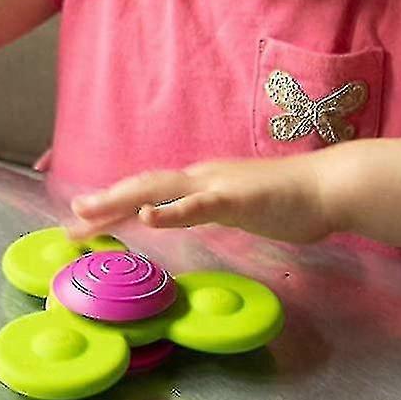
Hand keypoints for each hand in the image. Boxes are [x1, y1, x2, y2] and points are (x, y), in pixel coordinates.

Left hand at [65, 156, 334, 245]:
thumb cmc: (290, 201)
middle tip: (71, 220)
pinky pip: (199, 205)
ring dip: (121, 200)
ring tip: (89, 212)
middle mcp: (202, 178)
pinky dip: (170, 211)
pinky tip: (147, 218)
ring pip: (160, 189)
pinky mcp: (238, 198)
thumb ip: (210, 210)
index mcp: (201, 183)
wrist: (329, 187)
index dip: (115, 205)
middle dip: (105, 202)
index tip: (84, 221)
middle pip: (144, 187)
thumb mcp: (238, 208)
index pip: (150, 192)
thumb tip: (186, 217)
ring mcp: (218, 185)